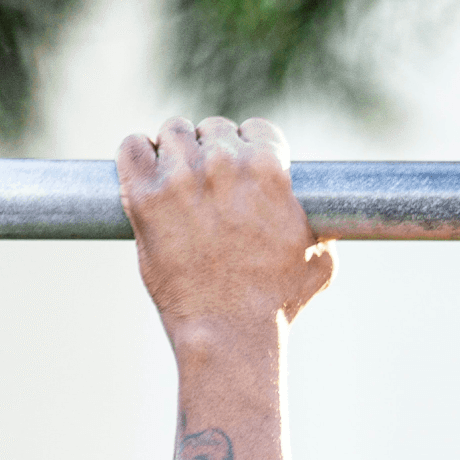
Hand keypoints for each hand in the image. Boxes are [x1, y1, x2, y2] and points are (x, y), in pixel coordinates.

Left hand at [117, 116, 334, 337]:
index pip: (257, 129)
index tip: (244, 165)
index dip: (252, 147)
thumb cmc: (278, 300)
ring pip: (173, 132)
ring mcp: (180, 178)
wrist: (230, 330)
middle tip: (210, 180)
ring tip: (177, 177)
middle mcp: (225, 165)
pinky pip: (132, 147)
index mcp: (270, 171)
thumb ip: (320, 227)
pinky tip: (147, 174)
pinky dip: (139, 155)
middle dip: (214, 150)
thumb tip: (326, 221)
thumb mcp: (320, 258)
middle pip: (214, 129)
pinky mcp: (143, 196)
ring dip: (176, 150)